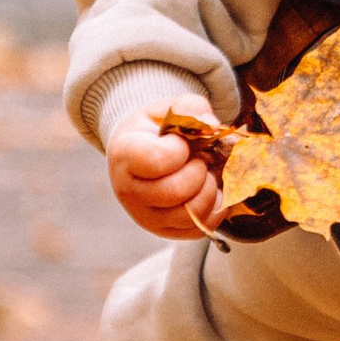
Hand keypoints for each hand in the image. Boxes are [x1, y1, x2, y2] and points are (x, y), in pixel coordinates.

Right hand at [107, 120, 223, 240]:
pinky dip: (214, 209)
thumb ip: (190, 108)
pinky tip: (209, 190)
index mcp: (124, 156)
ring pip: (189, 215)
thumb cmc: (156, 130)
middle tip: (199, 159)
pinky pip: (199, 228)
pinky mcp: (164, 232)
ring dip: (209, 191)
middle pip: (175, 192)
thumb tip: (212, 126)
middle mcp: (129, 192)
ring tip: (205, 174)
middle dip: (198, 171)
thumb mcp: (168, 109)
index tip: (181, 142)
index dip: (180, 149)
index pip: (156, 160)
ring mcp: (145, 217)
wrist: (140, 154)